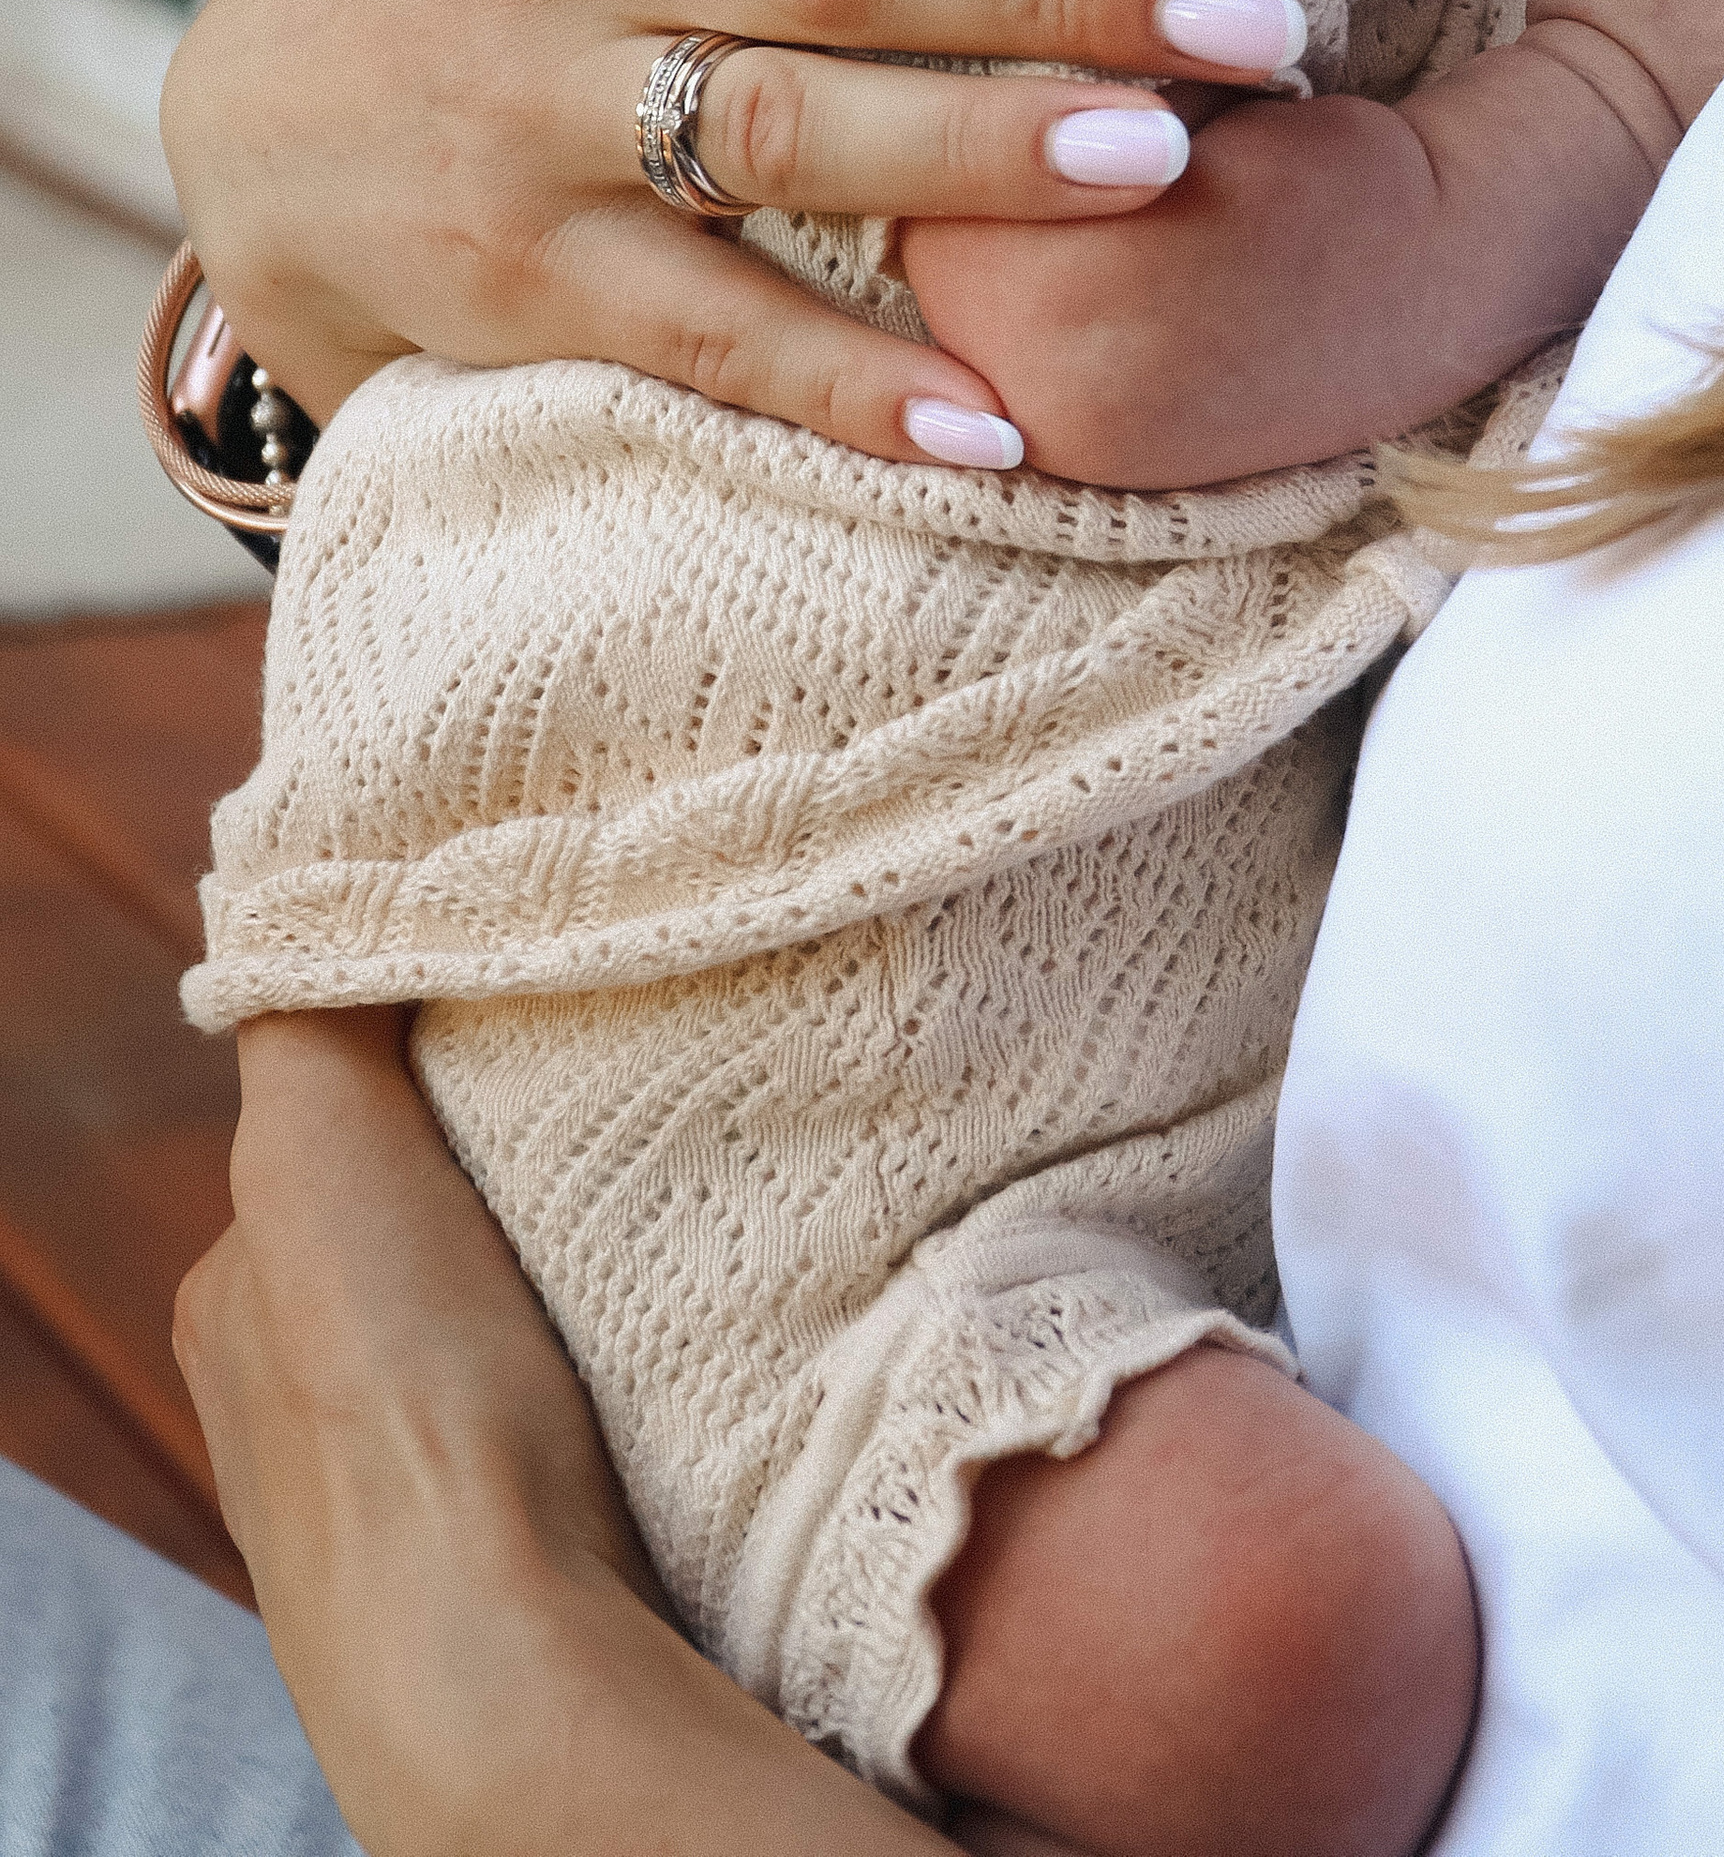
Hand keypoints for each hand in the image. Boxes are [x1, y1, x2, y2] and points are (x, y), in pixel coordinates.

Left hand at [175, 1012, 932, 1855]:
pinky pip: (569, 1395)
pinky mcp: (517, 1539)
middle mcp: (295, 1395)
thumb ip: (311, 1013)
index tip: (533, 1003)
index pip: (333, 1121)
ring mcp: (406, 1479)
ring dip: (572, 1256)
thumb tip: (325, 892)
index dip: (429, 1049)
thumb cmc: (395, 1395)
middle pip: (425, 1216)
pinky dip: (613, 1349)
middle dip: (508, 1160)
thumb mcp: (312, 1143)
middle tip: (616, 1092)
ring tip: (660, 1199)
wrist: (494, 1651)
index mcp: (239, 1296)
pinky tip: (665, 1326)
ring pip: (503, 1307)